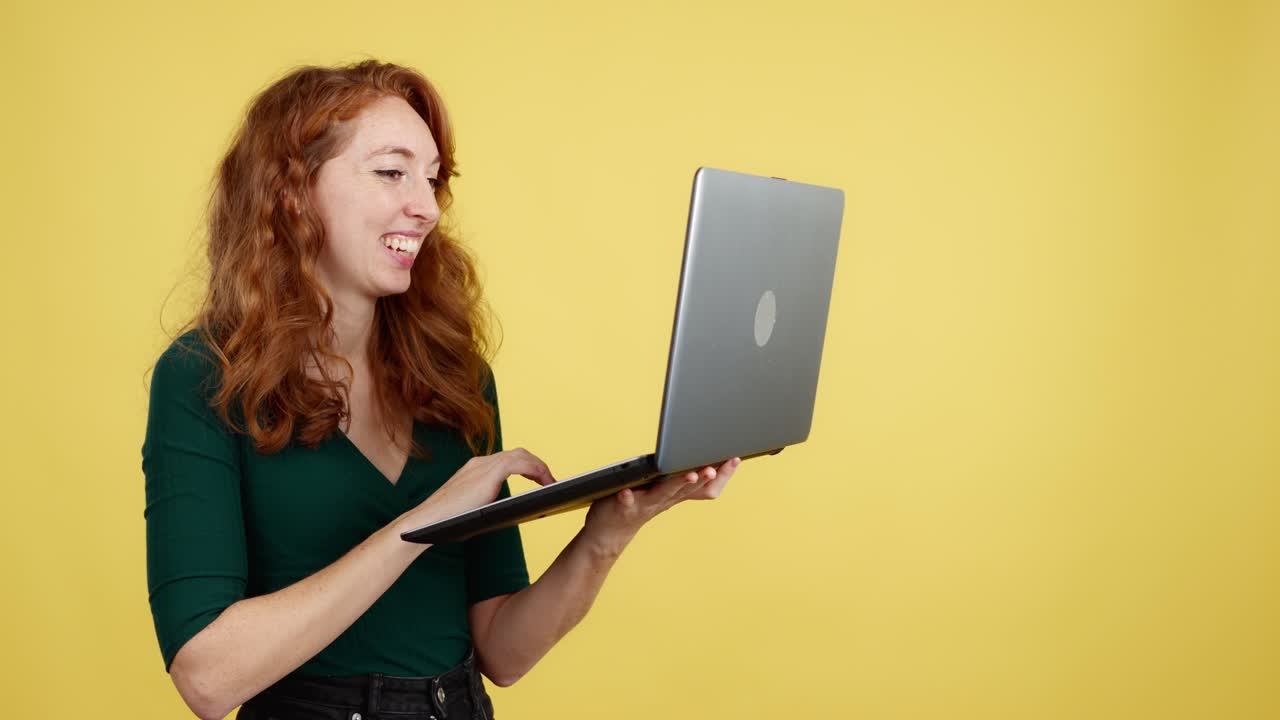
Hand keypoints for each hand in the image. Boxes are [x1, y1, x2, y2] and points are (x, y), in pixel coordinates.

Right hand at [397, 448, 555, 532]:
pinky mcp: (489, 473)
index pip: (507, 459)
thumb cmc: (446, 522)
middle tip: (551, 481)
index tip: (540, 479)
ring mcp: (483, 465)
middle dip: (537, 464)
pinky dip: (536, 470)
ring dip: (540, 467)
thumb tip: (507, 512)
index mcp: (475, 469)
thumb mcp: (471, 508)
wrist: (426, 522)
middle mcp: (480, 462)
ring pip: (521, 455)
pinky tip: (546, 483)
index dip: (527, 466)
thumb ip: (486, 503)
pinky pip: (520, 464)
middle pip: (518, 453)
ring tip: (552, 483)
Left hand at [582, 457, 740, 552]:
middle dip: (703, 478)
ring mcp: (644, 504)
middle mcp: (664, 500)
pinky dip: (627, 498)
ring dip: (678, 484)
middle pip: (688, 488)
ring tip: (691, 475)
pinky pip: (626, 502)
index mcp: (676, 493)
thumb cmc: (640, 504)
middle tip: (714, 469)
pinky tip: (625, 492)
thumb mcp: (665, 490)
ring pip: (664, 493)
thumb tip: (703, 456)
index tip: (735, 458)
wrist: (611, 533)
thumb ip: (681, 477)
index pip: (704, 485)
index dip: (721, 474)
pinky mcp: (621, 507)